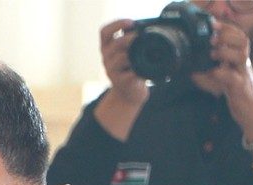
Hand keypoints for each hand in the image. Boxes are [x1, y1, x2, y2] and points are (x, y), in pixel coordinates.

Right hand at [94, 19, 147, 140]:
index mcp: (107, 48)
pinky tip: (145, 69)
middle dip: (129, 38)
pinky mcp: (121, 81)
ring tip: (145, 53)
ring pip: (122, 58)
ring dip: (134, 54)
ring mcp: (112, 71)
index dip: (117, 24)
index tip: (131, 23)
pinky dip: (140, 69)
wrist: (128, 94)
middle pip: (115, 43)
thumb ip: (132, 43)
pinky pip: (131, 72)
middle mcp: (106, 58)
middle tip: (141, 37)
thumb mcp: (128, 54)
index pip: (104, 32)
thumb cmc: (131, 71)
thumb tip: (147, 30)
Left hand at [192, 21, 252, 139]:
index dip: (228, 29)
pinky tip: (213, 72)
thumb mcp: (221, 82)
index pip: (239, 38)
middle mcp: (243, 64)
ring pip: (240, 56)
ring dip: (226, 52)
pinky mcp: (241, 88)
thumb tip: (190, 70)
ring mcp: (244, 75)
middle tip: (212, 38)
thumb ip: (207, 75)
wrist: (251, 113)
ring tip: (213, 53)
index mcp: (239, 60)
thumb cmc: (236, 95)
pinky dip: (223, 73)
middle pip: (242, 42)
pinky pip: (233, 78)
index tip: (214, 24)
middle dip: (227, 36)